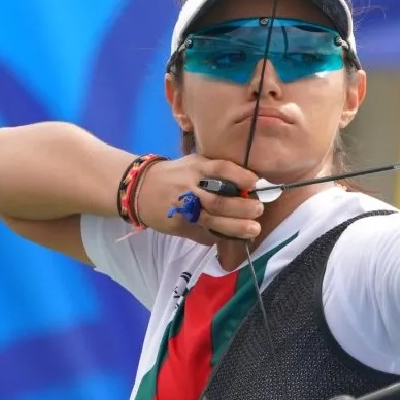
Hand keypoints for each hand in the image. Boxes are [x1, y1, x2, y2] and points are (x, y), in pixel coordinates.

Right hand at [134, 155, 263, 244]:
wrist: (140, 189)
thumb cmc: (176, 174)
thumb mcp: (194, 163)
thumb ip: (218, 170)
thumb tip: (251, 182)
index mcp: (197, 167)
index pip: (221, 169)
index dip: (241, 176)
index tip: (256, 183)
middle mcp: (190, 187)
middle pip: (219, 200)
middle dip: (242, 208)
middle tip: (259, 210)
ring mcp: (184, 209)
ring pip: (212, 220)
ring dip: (235, 227)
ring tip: (253, 229)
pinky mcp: (179, 226)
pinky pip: (202, 233)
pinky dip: (219, 236)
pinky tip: (233, 237)